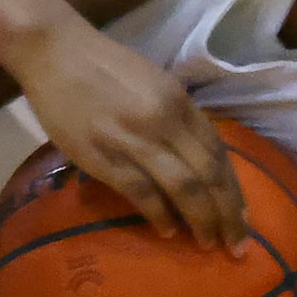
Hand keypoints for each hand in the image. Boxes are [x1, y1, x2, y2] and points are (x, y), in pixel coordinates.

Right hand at [12, 22, 246, 250]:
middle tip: (236, 245)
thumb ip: (176, 116)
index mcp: (178, 99)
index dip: (234, 188)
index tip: (242, 217)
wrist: (54, 52)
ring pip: (182, 188)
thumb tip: (195, 157)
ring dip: (200, 220)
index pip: (218, 151)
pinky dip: (159, 216)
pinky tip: (167, 231)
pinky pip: (141, 193)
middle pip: (208, 174)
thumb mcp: (153, 81)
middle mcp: (164, 120)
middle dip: (227, 214)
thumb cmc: (103, 66)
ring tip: (208, 243)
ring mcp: (134, 139)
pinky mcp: (103, 157)